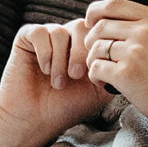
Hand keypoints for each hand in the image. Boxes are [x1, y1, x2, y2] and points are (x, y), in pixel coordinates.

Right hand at [0, 19, 108, 142]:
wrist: (35, 120)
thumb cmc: (66, 107)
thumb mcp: (99, 90)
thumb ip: (112, 69)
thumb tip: (120, 51)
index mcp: (86, 47)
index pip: (99, 32)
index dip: (97, 50)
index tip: (93, 77)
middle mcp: (68, 38)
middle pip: (81, 26)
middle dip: (80, 52)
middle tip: (76, 76)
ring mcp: (47, 36)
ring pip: (60, 31)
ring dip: (60, 60)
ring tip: (57, 83)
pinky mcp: (26, 38)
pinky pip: (40, 32)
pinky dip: (44, 53)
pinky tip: (44, 70)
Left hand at [84, 0, 147, 145]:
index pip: (115, 3)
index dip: (96, 10)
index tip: (92, 19)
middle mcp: (145, 32)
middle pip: (100, 25)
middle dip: (91, 37)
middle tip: (95, 48)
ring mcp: (135, 54)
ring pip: (95, 47)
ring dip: (93, 58)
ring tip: (101, 66)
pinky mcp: (127, 77)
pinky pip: (96, 68)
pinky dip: (95, 75)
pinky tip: (104, 81)